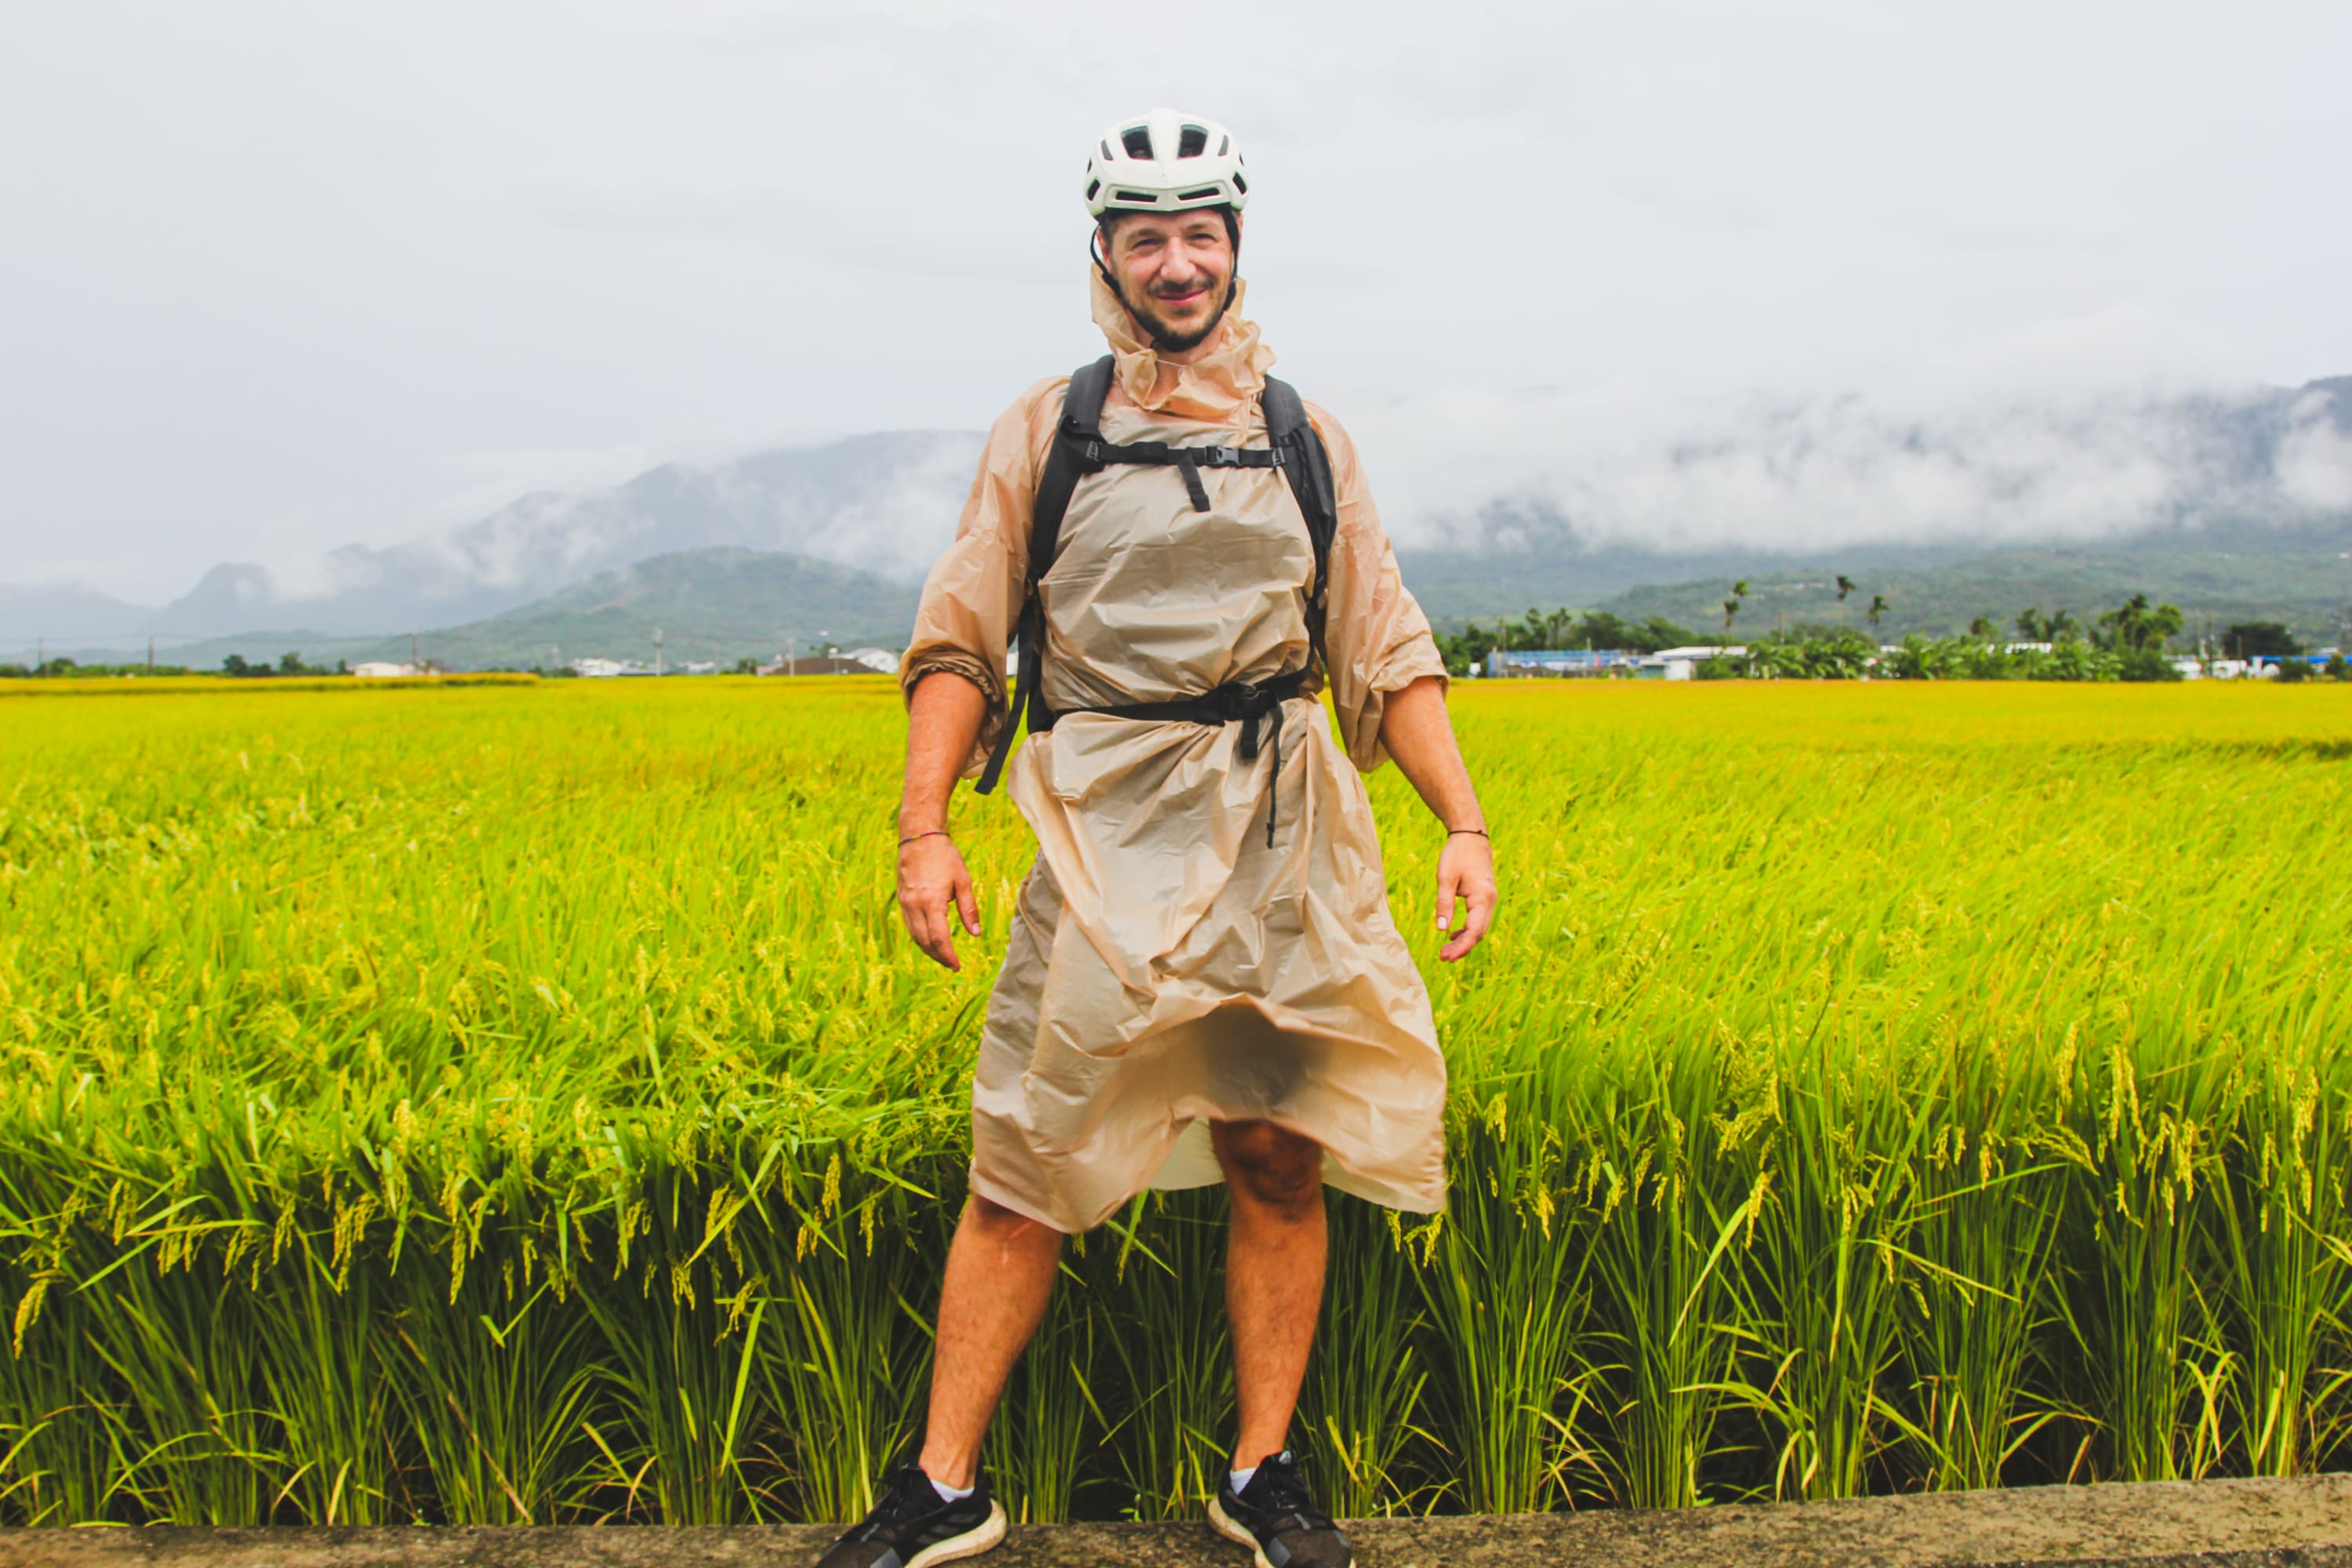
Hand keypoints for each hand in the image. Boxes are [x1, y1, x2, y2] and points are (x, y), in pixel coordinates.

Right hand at [897, 833, 979, 970]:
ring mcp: (905, 903)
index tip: (957, 965)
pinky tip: (930, 940)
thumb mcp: (963, 881)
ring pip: (914, 936)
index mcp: (932, 901)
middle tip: (952, 964)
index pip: (939, 938)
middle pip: (924, 942)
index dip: (948, 955)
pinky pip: (909, 925)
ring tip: (943, 956)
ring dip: (928, 949)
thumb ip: (969, 909)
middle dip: (938, 956)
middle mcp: (915, 905)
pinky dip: (919, 937)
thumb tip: (976, 934)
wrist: (919, 836)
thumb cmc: (944, 856)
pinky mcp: (901, 899)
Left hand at [1434, 831, 1495, 962]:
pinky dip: (1467, 930)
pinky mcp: (1484, 897)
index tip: (1445, 957)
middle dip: (1462, 948)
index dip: (1461, 947)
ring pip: (1480, 928)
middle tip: (1443, 957)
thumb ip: (1444, 904)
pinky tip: (1453, 935)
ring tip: (1446, 950)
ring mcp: (1489, 899)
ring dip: (1464, 940)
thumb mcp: (1445, 878)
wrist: (1471, 836)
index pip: (1474, 931)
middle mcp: (1490, 901)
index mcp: (1482, 897)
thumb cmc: (1457, 854)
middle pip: (1479, 933)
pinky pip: (1479, 919)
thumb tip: (1441, 929)